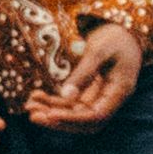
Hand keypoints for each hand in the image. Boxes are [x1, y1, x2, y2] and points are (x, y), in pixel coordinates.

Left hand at [31, 17, 148, 127]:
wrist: (122, 31)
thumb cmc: (115, 37)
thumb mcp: (99, 50)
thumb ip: (84, 72)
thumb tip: (66, 95)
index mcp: (120, 91)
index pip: (97, 116)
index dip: (73, 119)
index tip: (50, 115)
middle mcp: (110, 100)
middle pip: (85, 122)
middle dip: (59, 121)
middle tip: (33, 115)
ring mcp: (100, 98)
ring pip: (75, 114)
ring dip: (53, 112)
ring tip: (29, 106)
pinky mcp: (89, 93)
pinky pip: (71, 104)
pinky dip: (54, 103)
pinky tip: (36, 98)